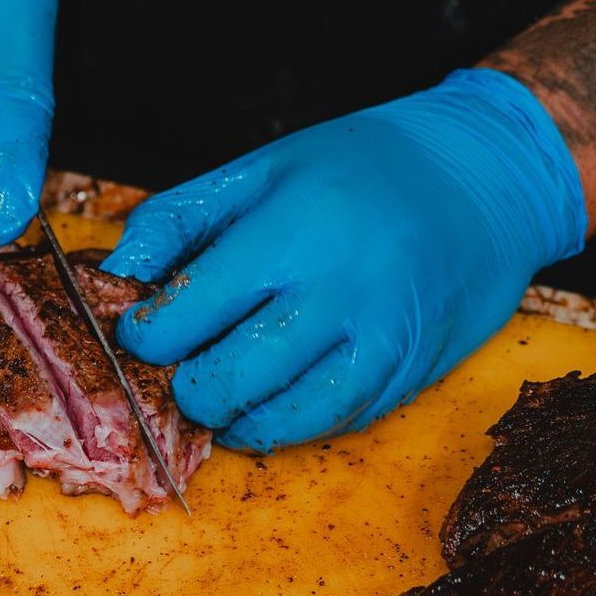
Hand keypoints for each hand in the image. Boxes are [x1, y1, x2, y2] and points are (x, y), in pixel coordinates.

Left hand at [101, 69, 587, 451]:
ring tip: (214, 396)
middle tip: (176, 369)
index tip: (143, 329)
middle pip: (228, 379)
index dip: (146, 335)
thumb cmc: (355, 170)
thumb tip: (110, 278)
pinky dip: (286, 425)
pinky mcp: (412, 376)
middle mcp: (341, 292)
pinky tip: (265, 403)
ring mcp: (383, 341)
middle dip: (183, 388)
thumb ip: (173, 221)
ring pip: (282, 420)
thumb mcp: (255, 170)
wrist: (485, 179)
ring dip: (232, 420)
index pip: (188, 313)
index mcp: (292, 231)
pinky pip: (333, 423)